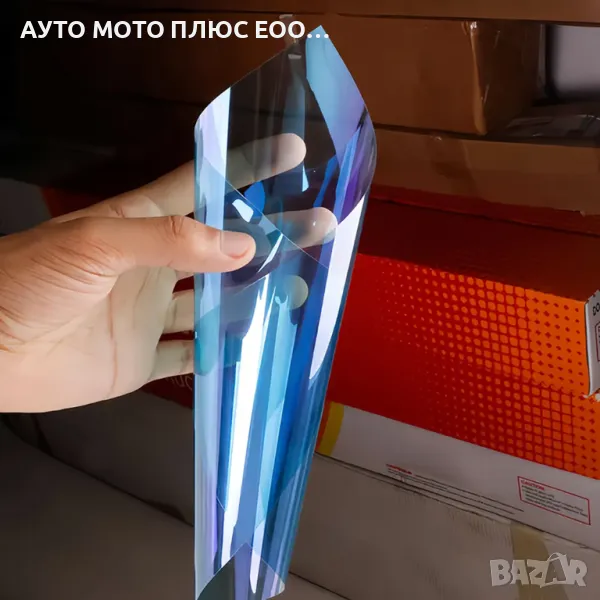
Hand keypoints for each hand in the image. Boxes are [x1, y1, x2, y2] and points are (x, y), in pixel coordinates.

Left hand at [0, 134, 332, 412]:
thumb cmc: (29, 280)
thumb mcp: (96, 243)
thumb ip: (170, 240)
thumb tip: (241, 245)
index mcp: (142, 223)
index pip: (204, 186)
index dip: (246, 168)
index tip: (290, 154)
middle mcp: (154, 265)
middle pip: (224, 245)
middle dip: (270, 234)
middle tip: (317, 225)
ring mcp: (150, 312)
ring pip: (215, 302)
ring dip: (254, 295)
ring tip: (297, 286)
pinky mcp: (142, 357)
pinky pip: (190, 355)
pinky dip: (220, 353)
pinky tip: (250, 347)